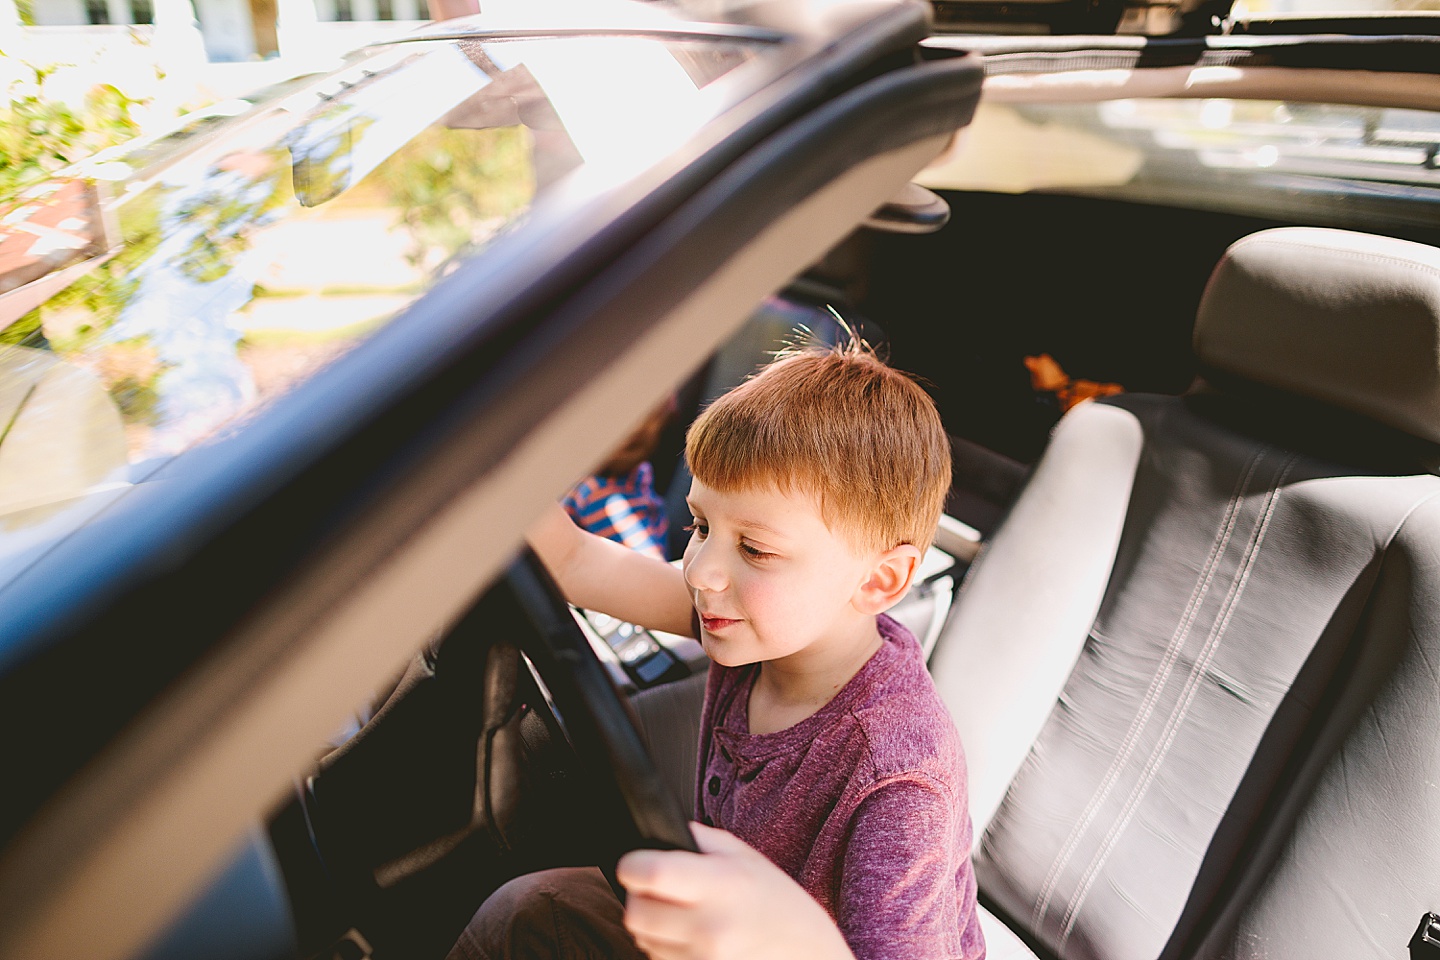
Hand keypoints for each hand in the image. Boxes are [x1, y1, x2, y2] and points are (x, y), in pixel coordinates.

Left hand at [616, 823, 855, 959]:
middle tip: (659, 892)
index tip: (634, 863)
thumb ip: (700, 839)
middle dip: (640, 899)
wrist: (811, 957)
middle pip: (636, 914)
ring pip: (643, 942)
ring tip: (687, 919)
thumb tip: (656, 831)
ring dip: (654, 929)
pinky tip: (693, 941)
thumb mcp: (747, 858)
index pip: (650, 873)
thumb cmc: (780, 906)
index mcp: (722, 886)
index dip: (633, 865)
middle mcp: (711, 928)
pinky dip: (668, 951)